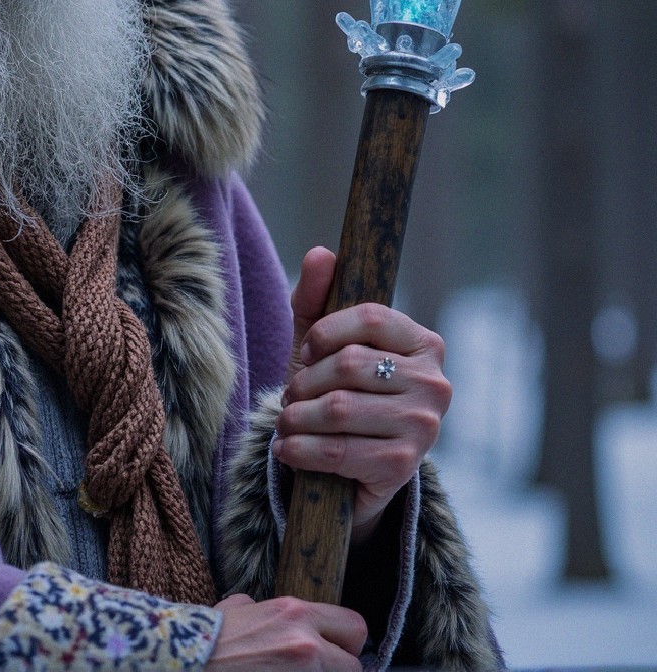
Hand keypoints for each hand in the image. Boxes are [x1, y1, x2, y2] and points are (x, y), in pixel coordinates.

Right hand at [209, 594, 366, 668]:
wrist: (187, 660)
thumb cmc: (208, 638)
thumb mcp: (237, 609)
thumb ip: (260, 609)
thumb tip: (257, 610)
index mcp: (295, 613)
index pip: (354, 626)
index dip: (346, 642)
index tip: (334, 650)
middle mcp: (306, 643)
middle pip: (355, 665)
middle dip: (339, 668)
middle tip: (319, 669)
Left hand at [276, 247, 451, 540]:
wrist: (349, 469)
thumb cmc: (336, 392)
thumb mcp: (320, 344)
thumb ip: (316, 298)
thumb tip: (322, 254)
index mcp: (423, 344)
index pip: (370, 316)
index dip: (325, 332)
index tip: (306, 351)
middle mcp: (435, 384)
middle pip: (348, 364)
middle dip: (304, 381)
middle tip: (291, 396)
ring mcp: (424, 427)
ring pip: (338, 408)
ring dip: (296, 416)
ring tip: (288, 420)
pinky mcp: (403, 467)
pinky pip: (337, 450)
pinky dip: (299, 449)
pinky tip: (288, 448)